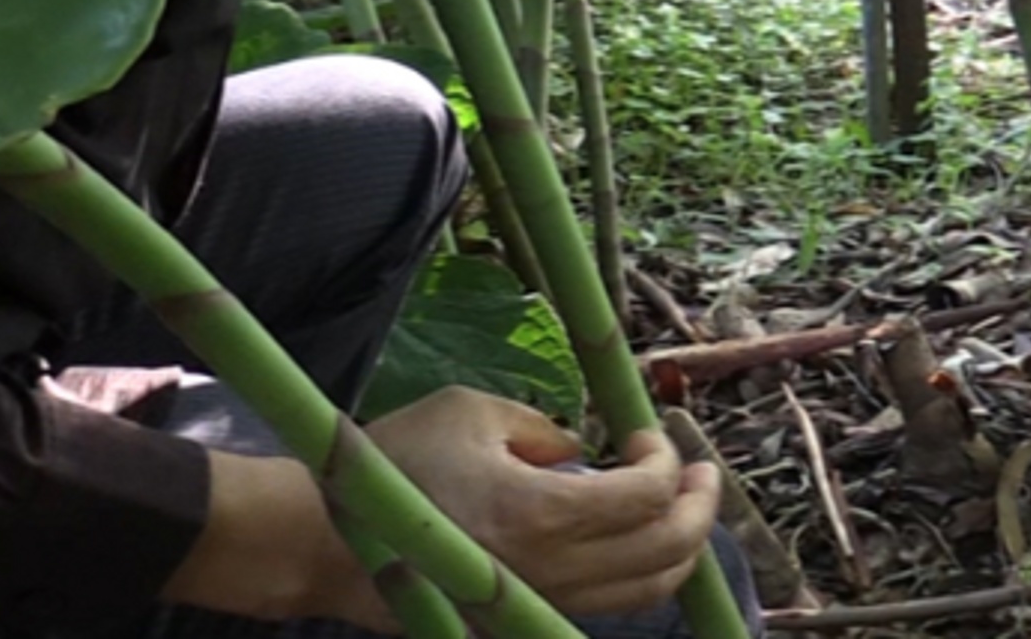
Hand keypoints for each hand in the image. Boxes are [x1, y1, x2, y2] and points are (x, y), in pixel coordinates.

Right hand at [366, 385, 721, 616]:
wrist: (328, 543)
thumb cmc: (396, 461)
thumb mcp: (472, 413)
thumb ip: (543, 430)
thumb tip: (583, 453)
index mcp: (540, 512)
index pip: (645, 496)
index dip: (666, 461)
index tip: (649, 435)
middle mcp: (551, 571)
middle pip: (664, 553)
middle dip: (698, 509)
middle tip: (702, 473)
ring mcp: (537, 605)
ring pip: (644, 593)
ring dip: (678, 549)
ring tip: (685, 509)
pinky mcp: (519, 623)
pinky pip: (603, 606)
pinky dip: (636, 576)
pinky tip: (634, 542)